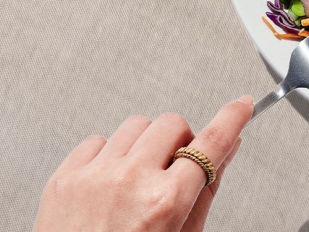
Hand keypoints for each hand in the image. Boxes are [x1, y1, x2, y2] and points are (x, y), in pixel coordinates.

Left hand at [33, 96, 253, 231]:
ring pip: (136, 126)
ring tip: (137, 181)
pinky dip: (109, 156)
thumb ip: (206, 191)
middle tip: (173, 169)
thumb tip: (227, 150)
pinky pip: (98, 140)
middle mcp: (130, 182)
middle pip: (172, 124)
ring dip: (144, 146)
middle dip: (179, 142)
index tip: (242, 106)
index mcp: (164, 203)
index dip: (232, 118)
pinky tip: (109, 185)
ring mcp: (95, 176)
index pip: (211, 143)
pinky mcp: (65, 176)